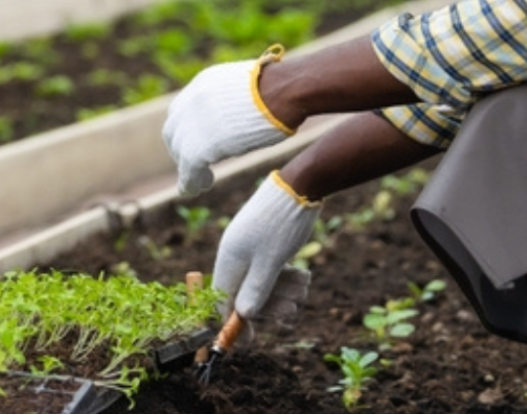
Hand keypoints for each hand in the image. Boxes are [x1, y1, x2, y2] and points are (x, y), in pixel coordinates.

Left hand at [163, 45, 292, 195]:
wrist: (283, 92)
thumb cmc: (282, 89)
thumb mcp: (248, 88)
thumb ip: (235, 99)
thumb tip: (251, 104)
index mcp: (204, 83)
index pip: (182, 110)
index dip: (187, 128)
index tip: (196, 140)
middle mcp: (191, 100)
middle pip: (174, 131)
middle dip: (181, 148)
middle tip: (194, 163)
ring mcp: (192, 123)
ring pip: (180, 152)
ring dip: (188, 168)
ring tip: (200, 182)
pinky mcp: (197, 147)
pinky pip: (188, 170)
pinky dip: (191, 181)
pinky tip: (199, 188)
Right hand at [214, 171, 320, 318]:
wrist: (301, 185)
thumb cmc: (282, 224)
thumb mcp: (271, 262)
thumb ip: (256, 291)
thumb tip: (244, 316)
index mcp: (229, 258)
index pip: (222, 298)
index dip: (233, 322)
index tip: (248, 340)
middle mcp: (236, 255)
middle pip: (245, 293)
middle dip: (270, 303)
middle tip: (292, 309)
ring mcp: (251, 248)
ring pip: (263, 282)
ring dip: (285, 290)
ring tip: (304, 284)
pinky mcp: (267, 243)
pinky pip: (272, 270)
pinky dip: (287, 277)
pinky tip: (304, 276)